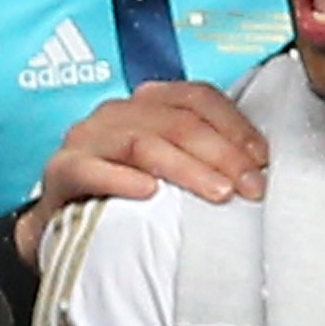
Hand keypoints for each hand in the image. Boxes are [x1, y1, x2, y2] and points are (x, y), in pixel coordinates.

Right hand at [39, 78, 265, 212]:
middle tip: (250, 187)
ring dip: (186, 168)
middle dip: (222, 155)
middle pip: (178, 121)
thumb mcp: (170, 171)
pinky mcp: (62, 170)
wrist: (63, 227)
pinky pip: (91, 169)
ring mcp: (87, 138)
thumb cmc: (125, 196)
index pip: (198, 97)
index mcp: (147, 104)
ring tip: (218, 193)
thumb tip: (257, 171)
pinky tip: (149, 193)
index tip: (262, 160)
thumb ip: (204, 159)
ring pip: (143, 142)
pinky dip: (122, 179)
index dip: (235, 125)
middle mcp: (117, 112)